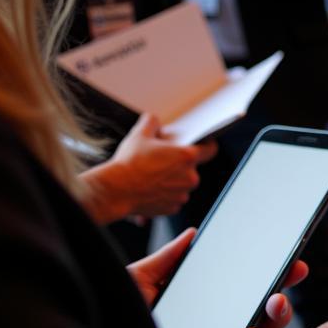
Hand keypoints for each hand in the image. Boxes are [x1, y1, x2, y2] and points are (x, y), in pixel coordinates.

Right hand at [79, 113, 216, 222]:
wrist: (116, 190)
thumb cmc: (130, 163)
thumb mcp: (140, 134)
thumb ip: (151, 122)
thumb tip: (153, 120)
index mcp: (187, 157)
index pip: (211, 149)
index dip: (207, 146)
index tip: (203, 144)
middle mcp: (190, 177)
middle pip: (192, 168)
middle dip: (179, 164)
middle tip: (162, 160)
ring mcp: (182, 194)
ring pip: (182, 184)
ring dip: (172, 180)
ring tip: (153, 175)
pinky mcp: (173, 207)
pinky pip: (174, 198)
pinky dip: (165, 194)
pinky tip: (151, 188)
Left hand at [127, 229, 309, 327]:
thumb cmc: (113, 322)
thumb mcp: (138, 284)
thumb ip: (166, 260)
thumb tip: (192, 234)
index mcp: (208, 307)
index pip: (249, 292)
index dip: (276, 280)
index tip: (294, 267)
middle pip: (261, 319)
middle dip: (279, 309)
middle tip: (278, 299)